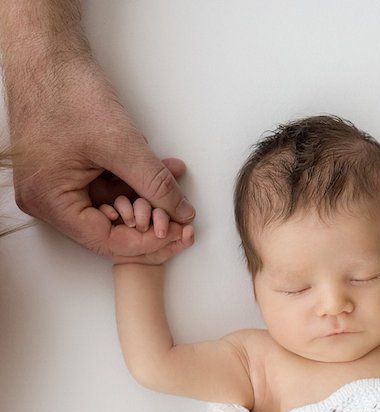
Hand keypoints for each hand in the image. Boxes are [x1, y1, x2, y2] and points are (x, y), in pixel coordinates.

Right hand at [6, 50, 195, 257]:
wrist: (47, 52)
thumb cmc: (67, 89)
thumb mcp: (120, 143)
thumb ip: (154, 183)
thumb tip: (183, 213)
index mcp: (49, 201)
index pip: (105, 240)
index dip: (146, 243)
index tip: (177, 235)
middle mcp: (47, 200)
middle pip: (108, 229)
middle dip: (149, 219)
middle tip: (181, 216)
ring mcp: (56, 185)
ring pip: (112, 206)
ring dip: (146, 196)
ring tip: (175, 181)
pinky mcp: (67, 171)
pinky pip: (105, 187)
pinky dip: (133, 179)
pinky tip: (162, 168)